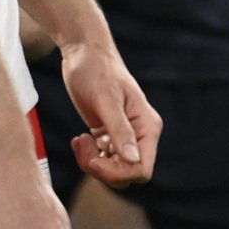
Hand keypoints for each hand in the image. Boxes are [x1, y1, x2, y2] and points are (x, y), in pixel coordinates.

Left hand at [56, 35, 161, 186]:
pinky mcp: (111, 136)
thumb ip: (120, 130)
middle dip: (102, 169)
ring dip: (93, 163)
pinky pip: (105, 161)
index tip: (93, 159)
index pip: (142, 169)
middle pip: (128, 175)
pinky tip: (80, 138)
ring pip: (115, 171)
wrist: (83, 53)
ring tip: (80, 140)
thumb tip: (133, 161)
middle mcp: (141, 134)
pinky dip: (90, 157)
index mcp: (147, 126)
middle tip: (82, 145)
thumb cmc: (96, 70)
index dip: (117, 173)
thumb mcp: (106, 99)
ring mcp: (126, 136)